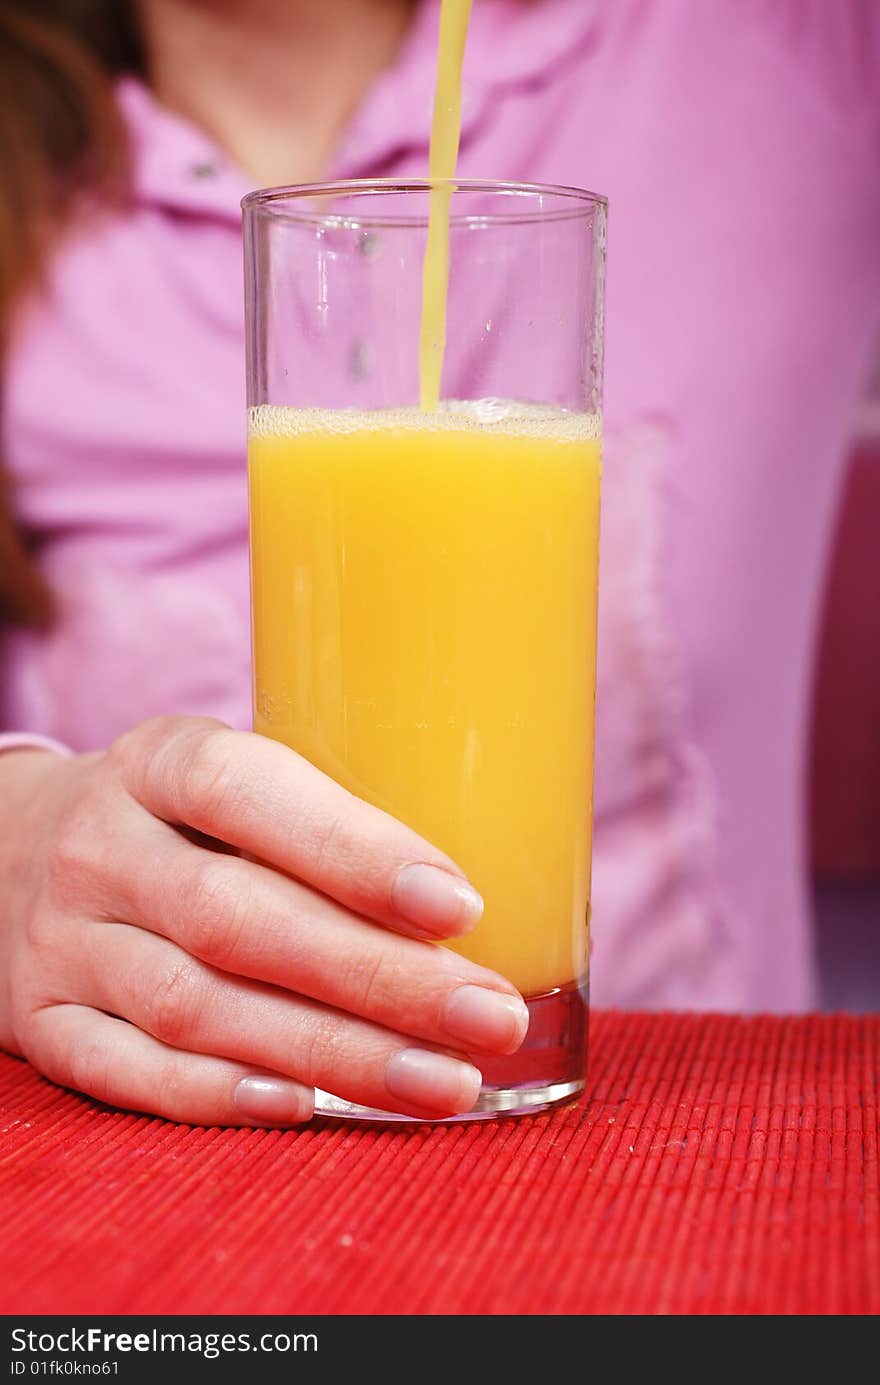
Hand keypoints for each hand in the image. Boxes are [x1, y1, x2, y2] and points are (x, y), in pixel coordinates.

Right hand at [0, 717, 527, 1124]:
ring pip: (197, 1006)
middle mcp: (100, 848)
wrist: (17, 849)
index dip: (350, 849)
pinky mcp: (42, 1020)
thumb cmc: (177, 817)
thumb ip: (322, 816)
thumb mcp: (229, 776)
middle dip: (377, 977)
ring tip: (445, 1081)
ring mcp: (62, 940)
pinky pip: (126, 1071)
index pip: (247, 791)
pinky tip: (309, 1111)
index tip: (459, 905)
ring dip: (331, 1054)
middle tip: (490, 1017)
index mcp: (157, 761)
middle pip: (238, 918)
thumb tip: (480, 896)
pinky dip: (218, 1096)